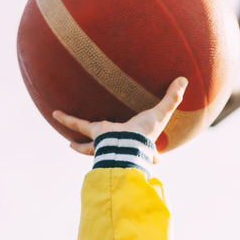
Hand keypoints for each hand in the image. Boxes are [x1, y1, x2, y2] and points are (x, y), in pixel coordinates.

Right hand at [52, 76, 188, 158]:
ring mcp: (106, 142)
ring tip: (71, 146)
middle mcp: (123, 145)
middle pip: (116, 151)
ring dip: (81, 147)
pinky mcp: (94, 134)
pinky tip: (54, 113)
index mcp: (140, 144)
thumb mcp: (161, 113)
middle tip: (111, 153)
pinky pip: (79, 125)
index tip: (158, 159)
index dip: (155, 156)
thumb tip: (184, 80)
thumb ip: (172, 98)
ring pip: (90, 146)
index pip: (150, 154)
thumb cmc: (145, 134)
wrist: (127, 143)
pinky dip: (67, 119)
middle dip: (114, 155)